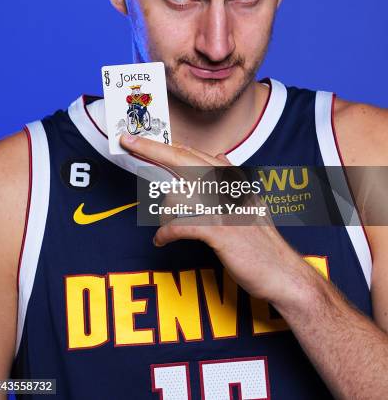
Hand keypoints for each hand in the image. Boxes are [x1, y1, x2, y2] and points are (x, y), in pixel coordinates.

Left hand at [120, 133, 312, 305]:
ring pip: (178, 194)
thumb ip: (232, 180)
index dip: (168, 144)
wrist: (283, 274)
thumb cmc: (262, 242)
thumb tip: (218, 156)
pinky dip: (165, 233)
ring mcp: (224, 207)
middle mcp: (228, 188)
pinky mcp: (220, 231)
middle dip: (152, 149)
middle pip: (183, 160)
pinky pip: (180, 225)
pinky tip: (160, 240)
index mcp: (233, 179)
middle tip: (129, 143)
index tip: (145, 138)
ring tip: (164, 225)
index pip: (195, 154)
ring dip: (164, 211)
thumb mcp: (249, 202)